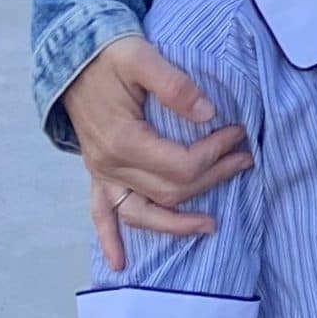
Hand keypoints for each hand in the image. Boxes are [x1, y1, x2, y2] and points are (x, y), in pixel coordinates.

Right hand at [65, 35, 250, 269]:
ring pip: (143, 212)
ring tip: (211, 225)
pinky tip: (119, 263)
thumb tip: (207, 113)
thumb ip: (174, 84)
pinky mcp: (98, 172)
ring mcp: (103, 173)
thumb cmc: (108, 54)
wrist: (72, 55)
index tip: (238, 133)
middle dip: (212, 177)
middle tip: (244, 159)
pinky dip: (109, 239)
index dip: (214, 153)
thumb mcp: (141, 57)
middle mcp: (111, 165)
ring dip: (176, 222)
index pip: (181, 164)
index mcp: (124, 140)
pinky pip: (101, 214)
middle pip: (170, 189)